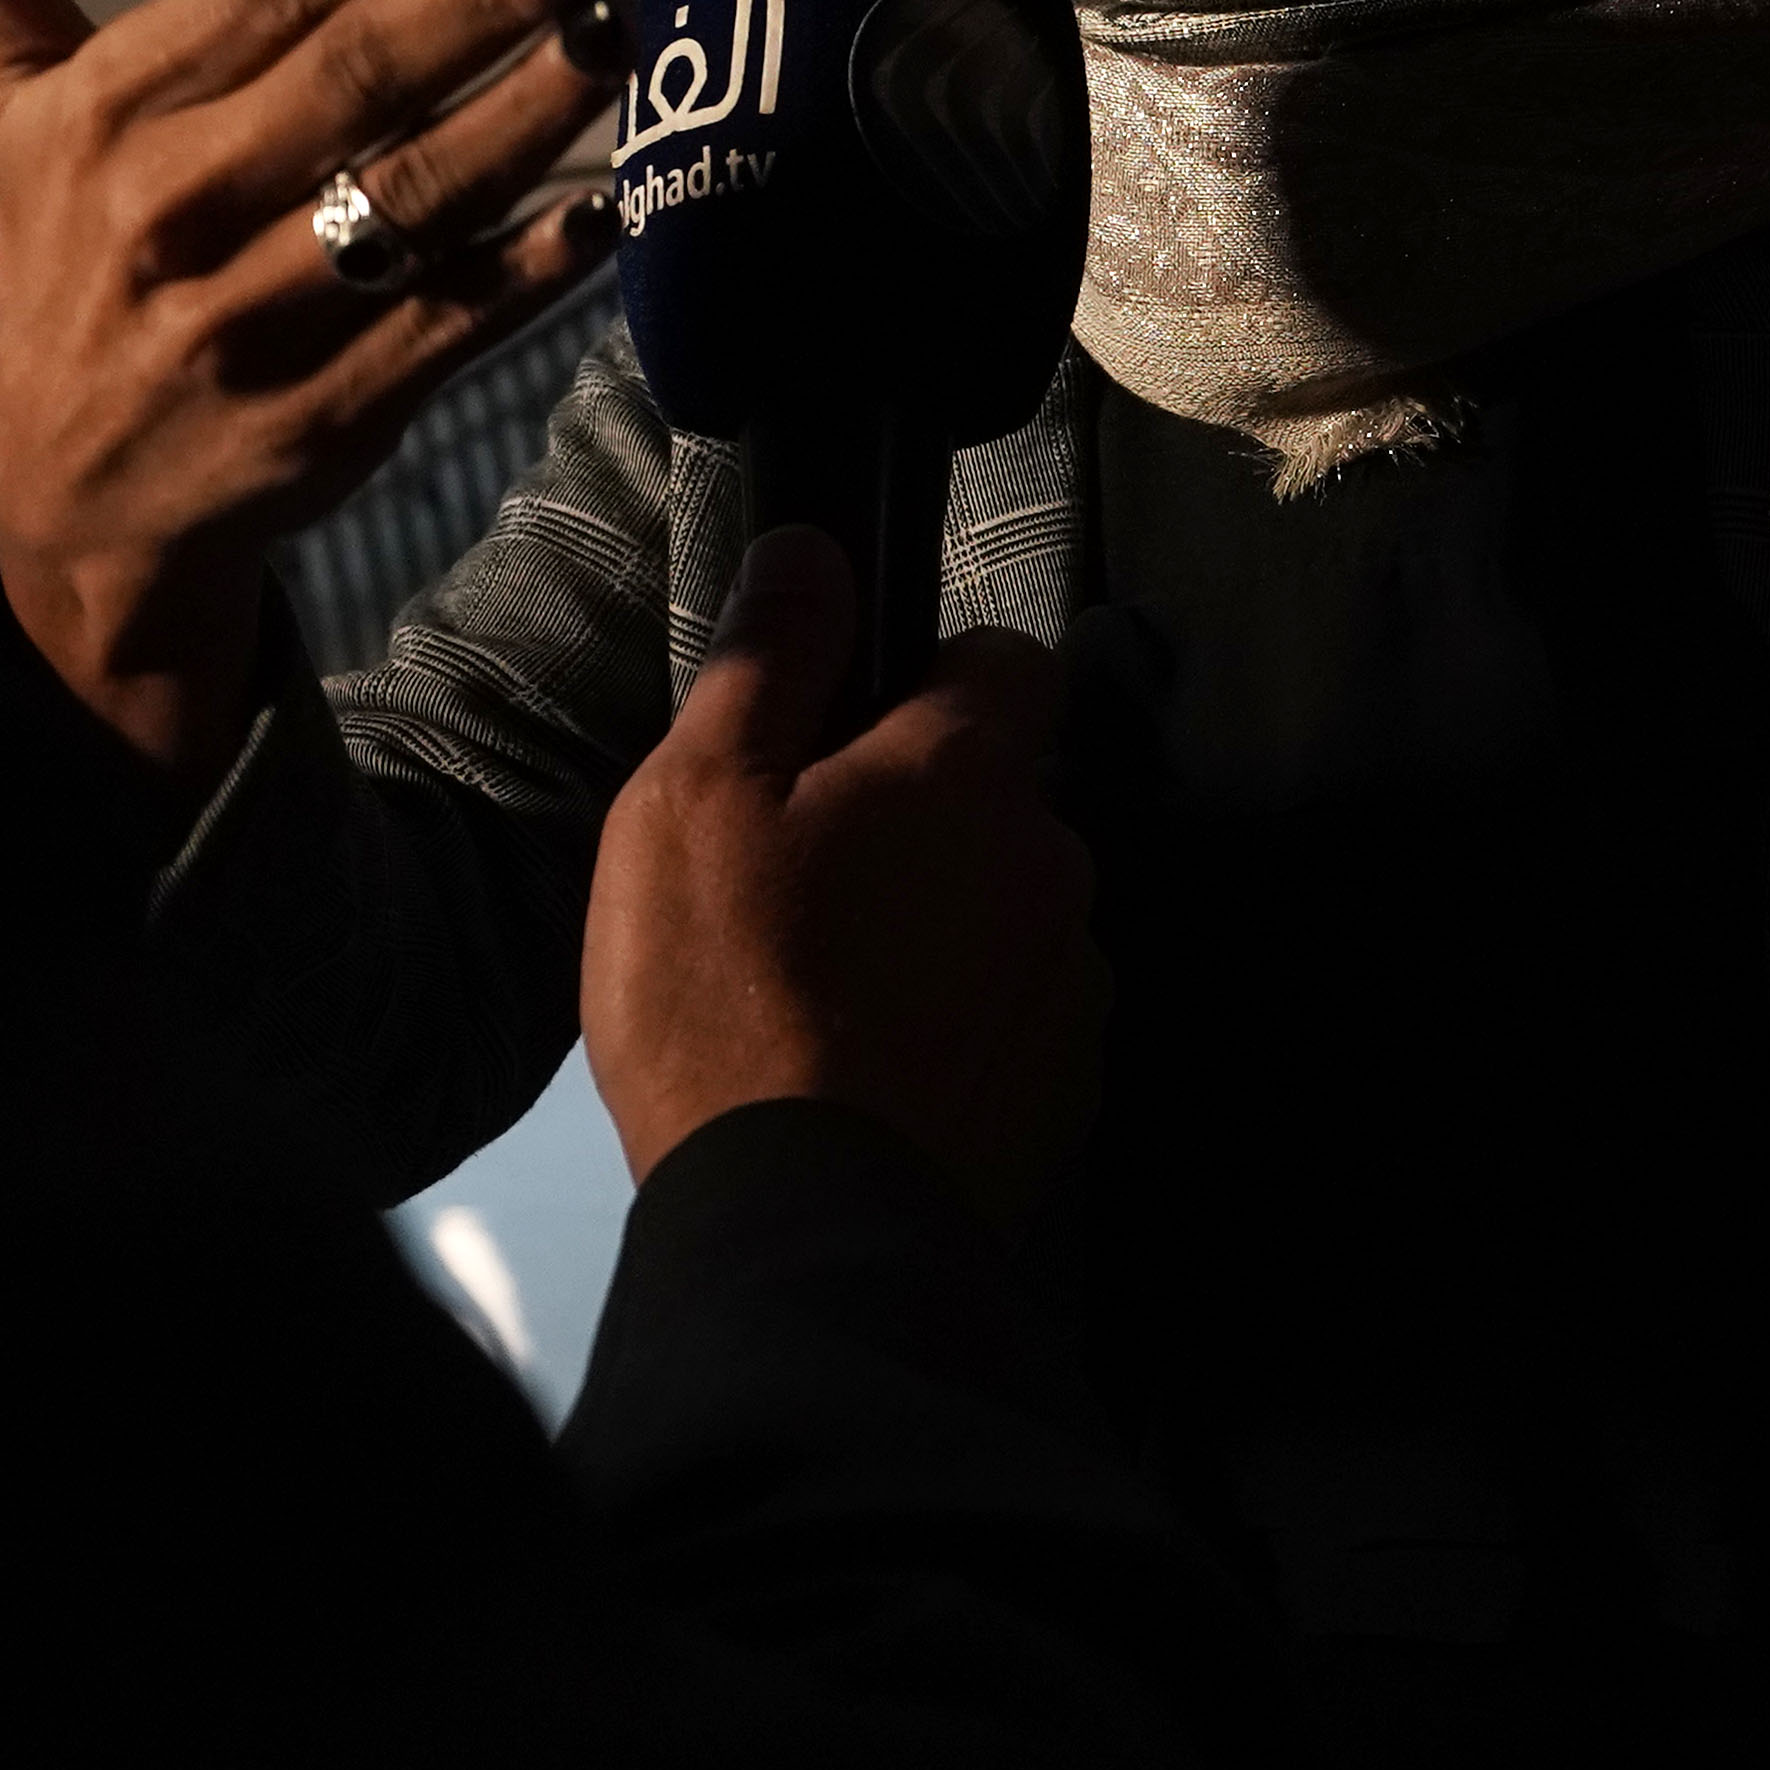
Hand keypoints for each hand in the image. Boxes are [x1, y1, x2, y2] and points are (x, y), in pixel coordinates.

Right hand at [0, 0, 624, 770]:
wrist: (78, 500)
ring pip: (411, 203)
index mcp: (95, 121)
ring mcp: (244, 330)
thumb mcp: (6, 105)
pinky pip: (450, 325)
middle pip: (345, 87)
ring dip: (526, 118)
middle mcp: (160, 221)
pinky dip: (535, 264)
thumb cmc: (66, 259)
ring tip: (612, 46)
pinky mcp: (324, 421)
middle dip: (474, 9)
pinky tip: (604, 204)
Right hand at [582, 527, 1103, 1218]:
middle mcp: (1055, 865)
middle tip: (804, 878)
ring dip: (945, 926)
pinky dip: (957, 1028)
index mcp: (974, 772)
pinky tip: (868, 1069)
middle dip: (926, 816)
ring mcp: (1072, 986)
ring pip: (1010, 912)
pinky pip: (1013, 1020)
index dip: (930, 674)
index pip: (1009, 657)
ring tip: (826, 989)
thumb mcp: (697, 796)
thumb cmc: (731, 993)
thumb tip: (813, 549)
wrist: (803, 1220)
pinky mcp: (1066, 1094)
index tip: (847, 730)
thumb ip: (768, 659)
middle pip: (1004, 797)